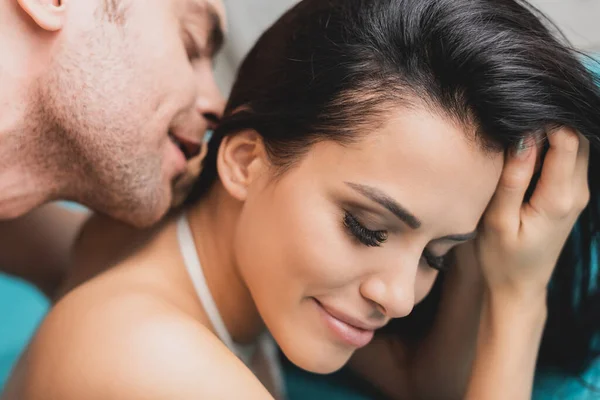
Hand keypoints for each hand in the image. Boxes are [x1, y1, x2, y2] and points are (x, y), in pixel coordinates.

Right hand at [475, 127, 589, 296]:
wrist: (518, 287)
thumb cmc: (501, 258)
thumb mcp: (497, 220)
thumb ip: (512, 178)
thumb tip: (523, 136)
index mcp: (559, 197)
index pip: (567, 139)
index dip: (545, 119)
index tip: (516, 115)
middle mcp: (576, 193)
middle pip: (577, 138)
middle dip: (551, 121)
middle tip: (516, 119)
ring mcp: (577, 195)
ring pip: (576, 146)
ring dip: (552, 133)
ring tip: (519, 131)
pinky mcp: (570, 197)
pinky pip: (569, 160)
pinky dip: (552, 147)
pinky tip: (527, 149)